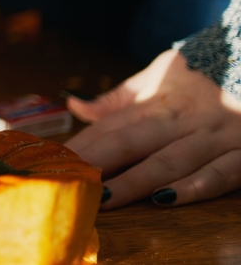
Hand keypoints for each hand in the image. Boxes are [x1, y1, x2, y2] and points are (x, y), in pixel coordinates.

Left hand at [65, 49, 240, 208]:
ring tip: (103, 198)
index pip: (111, 126)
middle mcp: (183, 119)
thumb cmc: (208, 73)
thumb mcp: (161, 74)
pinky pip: (220, 174)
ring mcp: (216, 137)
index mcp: (159, 101)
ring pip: (170, 161)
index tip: (52, 163)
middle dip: (98, 163)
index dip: (82, 146)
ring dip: (135, 181)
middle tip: (68, 183)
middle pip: (131, 142)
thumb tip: (74, 103)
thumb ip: (119, 96)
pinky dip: (194, 187)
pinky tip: (165, 200)